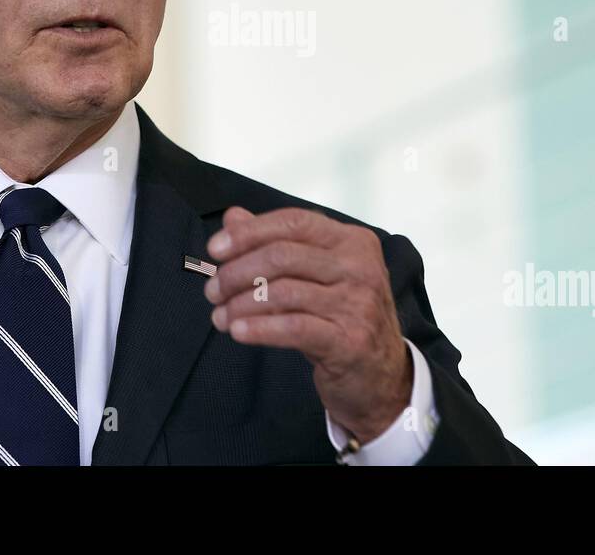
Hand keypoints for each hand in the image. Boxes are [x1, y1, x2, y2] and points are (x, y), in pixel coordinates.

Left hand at [203, 206, 412, 442]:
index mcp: (352, 241)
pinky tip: (237, 330)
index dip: (250, 233)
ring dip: (241, 304)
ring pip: (283, 292)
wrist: (382, 376)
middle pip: (283, 256)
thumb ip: (276, 244)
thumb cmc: (342, 319)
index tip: (215, 249)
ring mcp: (358, 303)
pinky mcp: (349, 340)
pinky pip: (293, 328)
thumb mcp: (314, 277)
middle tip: (212, 291)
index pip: (294, 223)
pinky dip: (259, 328)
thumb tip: (233, 218)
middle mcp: (359, 266)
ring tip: (220, 316)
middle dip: (237, 272)